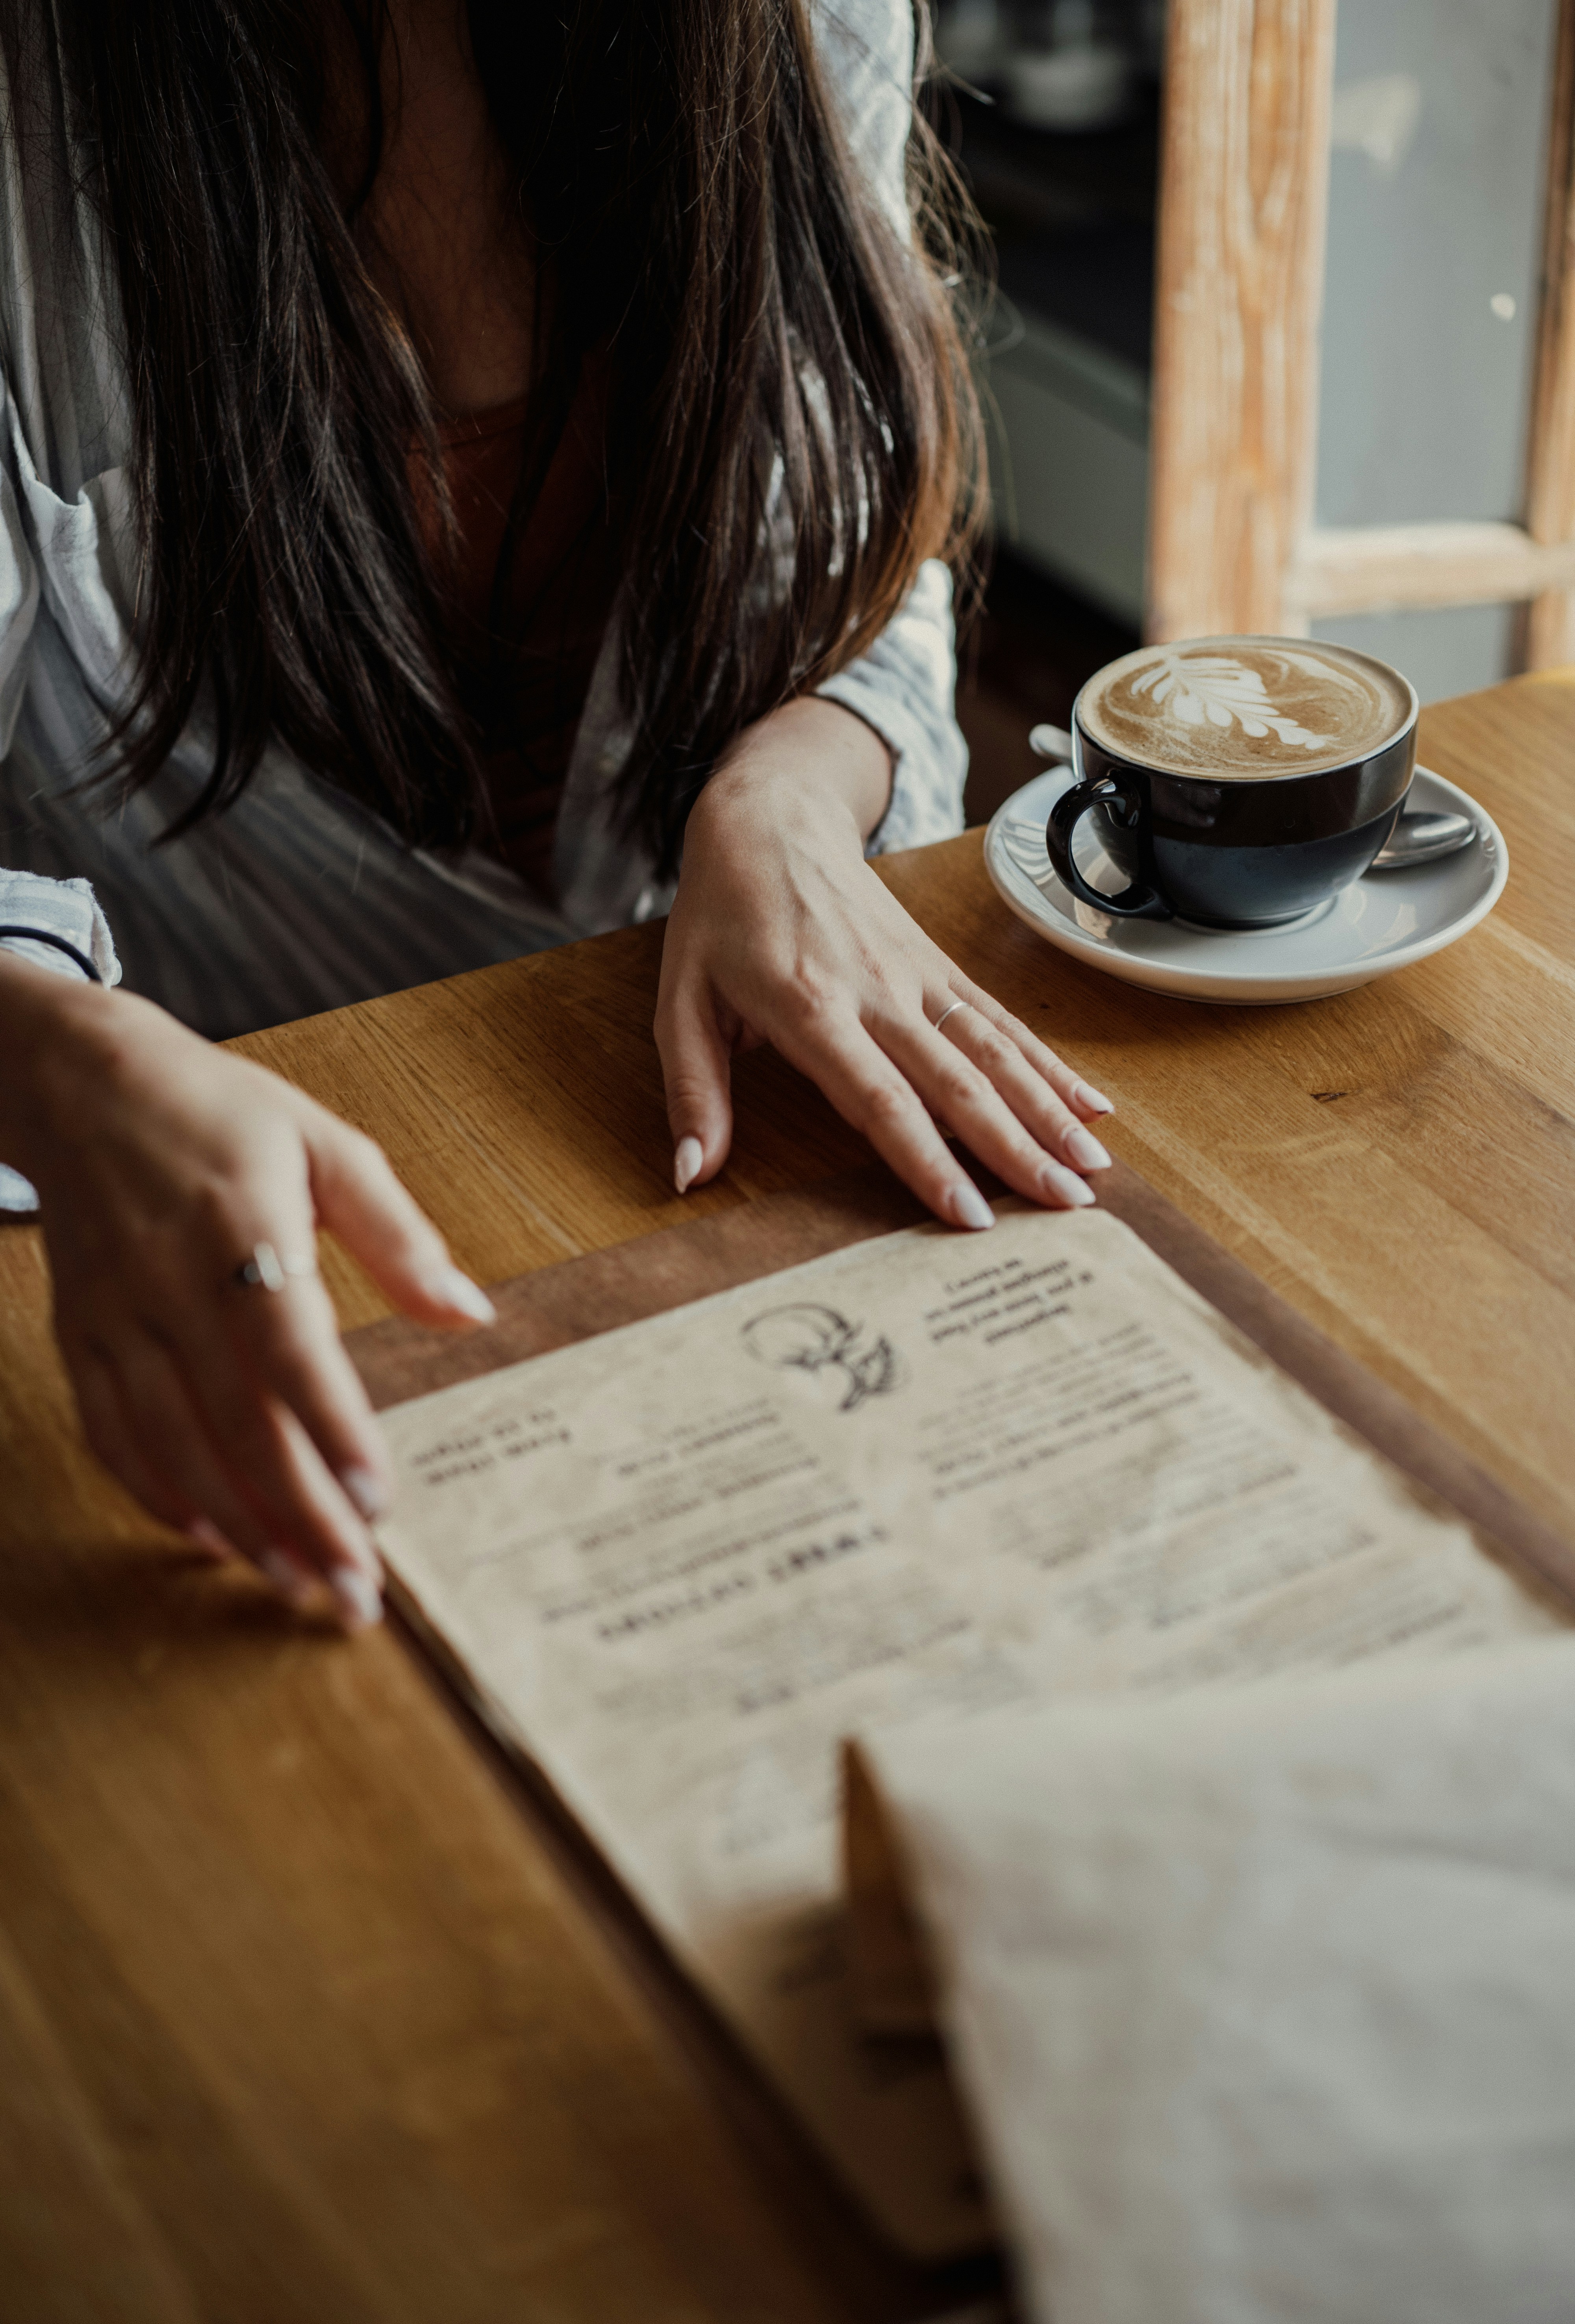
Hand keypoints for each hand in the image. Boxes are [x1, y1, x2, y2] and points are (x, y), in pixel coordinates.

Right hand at [0, 961, 494, 1628]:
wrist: (83, 1085)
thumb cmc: (220, 1113)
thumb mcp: (327, 1145)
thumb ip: (399, 1234)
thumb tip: (470, 1312)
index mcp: (241, 1229)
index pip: (289, 1348)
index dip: (331, 1429)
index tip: (376, 1500)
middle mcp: (170, 1283)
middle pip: (236, 1421)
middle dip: (300, 1515)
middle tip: (354, 1589)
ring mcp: (117, 1317)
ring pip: (173, 1445)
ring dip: (238, 1523)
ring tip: (296, 1582)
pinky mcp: (82, 1337)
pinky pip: (114, 1434)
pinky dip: (159, 1494)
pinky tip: (211, 1537)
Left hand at [654, 699, 1114, 1225]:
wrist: (768, 818)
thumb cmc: (719, 918)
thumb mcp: (679, 1003)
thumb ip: (694, 1093)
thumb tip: (691, 1175)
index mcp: (810, 1008)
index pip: (880, 1099)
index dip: (928, 1159)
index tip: (969, 1215)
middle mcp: (877, 993)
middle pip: (958, 1082)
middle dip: (1017, 1149)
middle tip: (1067, 1207)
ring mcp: (917, 977)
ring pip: (995, 1052)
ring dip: (1049, 1112)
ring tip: (1095, 1169)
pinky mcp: (939, 966)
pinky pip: (1001, 1020)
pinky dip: (1049, 1064)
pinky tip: (1092, 1105)